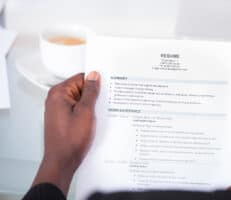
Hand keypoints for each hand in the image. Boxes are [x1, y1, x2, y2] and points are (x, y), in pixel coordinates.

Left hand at [32, 72, 100, 195]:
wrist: (62, 161)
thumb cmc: (70, 140)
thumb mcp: (85, 112)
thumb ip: (90, 92)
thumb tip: (94, 76)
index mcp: (59, 93)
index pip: (81, 78)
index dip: (95, 83)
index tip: (106, 88)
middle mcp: (56, 99)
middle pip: (80, 88)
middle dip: (93, 96)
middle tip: (103, 104)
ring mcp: (59, 110)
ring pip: (80, 100)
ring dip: (91, 106)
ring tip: (97, 115)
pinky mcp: (63, 118)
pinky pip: (78, 109)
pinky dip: (86, 113)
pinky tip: (93, 121)